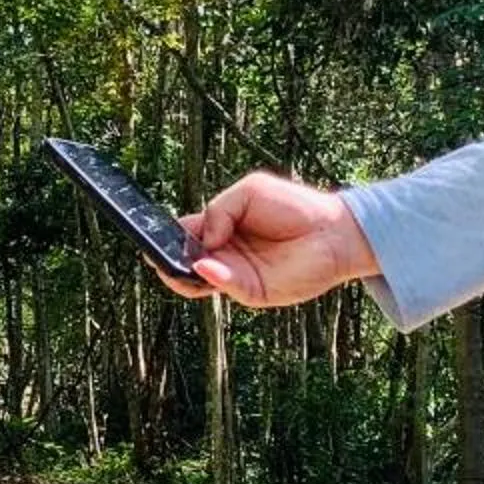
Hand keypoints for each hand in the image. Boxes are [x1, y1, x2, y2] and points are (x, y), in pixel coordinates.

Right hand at [160, 169, 379, 309]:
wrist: (333, 230)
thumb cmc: (294, 207)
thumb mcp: (249, 192)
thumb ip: (219, 210)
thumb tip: (204, 241)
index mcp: (219, 229)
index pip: (184, 235)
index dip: (167, 235)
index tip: (150, 232)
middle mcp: (224, 254)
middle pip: (184, 260)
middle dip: (167, 257)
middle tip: (155, 250)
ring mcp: (236, 274)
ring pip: (197, 281)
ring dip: (182, 273)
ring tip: (172, 263)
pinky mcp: (254, 291)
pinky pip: (227, 286)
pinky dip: (214, 278)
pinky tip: (206, 265)